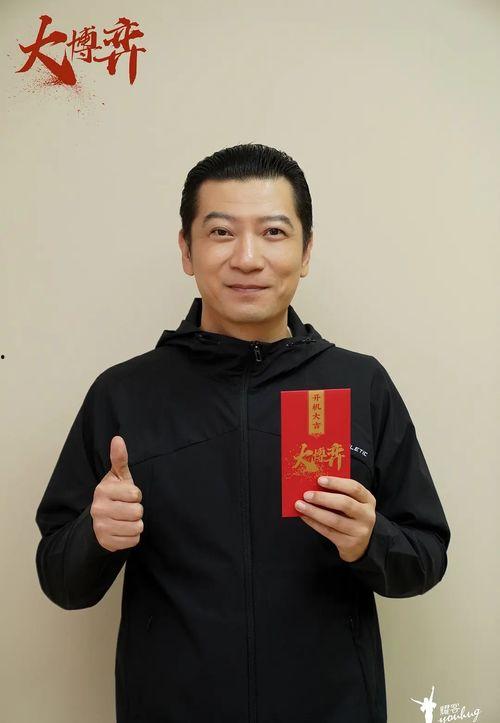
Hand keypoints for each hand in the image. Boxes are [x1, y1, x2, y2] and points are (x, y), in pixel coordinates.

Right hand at [90, 435, 143, 551]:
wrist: (100, 520)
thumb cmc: (115, 494)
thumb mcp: (118, 477)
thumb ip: (119, 459)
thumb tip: (118, 439)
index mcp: (102, 490)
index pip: (135, 494)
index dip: (136, 495)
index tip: (128, 495)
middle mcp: (98, 509)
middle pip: (137, 512)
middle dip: (137, 510)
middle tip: (127, 508)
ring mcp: (101, 527)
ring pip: (136, 527)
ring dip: (136, 524)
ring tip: (126, 519)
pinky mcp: (106, 542)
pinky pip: (133, 541)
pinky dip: (132, 536)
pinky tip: (123, 530)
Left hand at [294, 476, 375, 562]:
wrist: (360, 545)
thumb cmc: (351, 517)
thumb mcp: (353, 503)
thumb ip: (339, 493)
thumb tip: (313, 484)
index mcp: (368, 500)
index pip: (354, 488)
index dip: (337, 483)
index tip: (319, 480)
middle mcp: (367, 515)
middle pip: (345, 503)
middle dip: (323, 498)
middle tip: (306, 494)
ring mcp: (359, 531)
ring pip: (334, 520)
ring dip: (314, 511)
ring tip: (300, 505)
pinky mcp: (349, 543)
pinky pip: (328, 531)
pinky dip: (313, 523)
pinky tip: (304, 516)